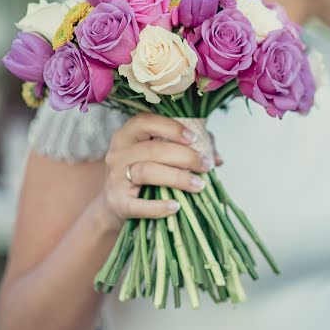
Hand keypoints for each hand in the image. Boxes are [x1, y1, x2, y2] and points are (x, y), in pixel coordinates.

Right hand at [96, 113, 213, 231]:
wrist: (113, 204)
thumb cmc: (144, 174)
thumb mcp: (158, 156)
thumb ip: (187, 150)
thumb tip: (216, 158)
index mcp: (128, 135)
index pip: (145, 122)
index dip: (171, 127)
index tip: (193, 138)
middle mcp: (118, 154)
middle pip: (153, 149)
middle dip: (185, 156)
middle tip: (206, 165)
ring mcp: (115, 178)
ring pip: (147, 172)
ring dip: (178, 178)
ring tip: (199, 185)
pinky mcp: (117, 203)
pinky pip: (138, 205)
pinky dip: (158, 207)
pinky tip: (176, 207)